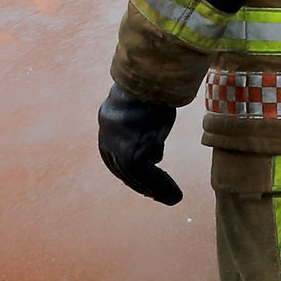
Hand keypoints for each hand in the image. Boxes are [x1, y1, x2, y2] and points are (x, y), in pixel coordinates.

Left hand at [96, 90, 183, 204]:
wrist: (148, 80)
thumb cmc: (150, 90)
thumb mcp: (141, 112)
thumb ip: (141, 132)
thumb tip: (154, 157)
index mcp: (106, 129)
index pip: (115, 161)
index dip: (130, 175)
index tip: (144, 185)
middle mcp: (108, 141)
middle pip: (125, 173)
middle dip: (143, 186)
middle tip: (159, 197)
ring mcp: (120, 149)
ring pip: (139, 178)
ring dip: (157, 191)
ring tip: (173, 199)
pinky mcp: (134, 154)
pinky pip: (150, 177)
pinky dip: (164, 187)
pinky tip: (174, 195)